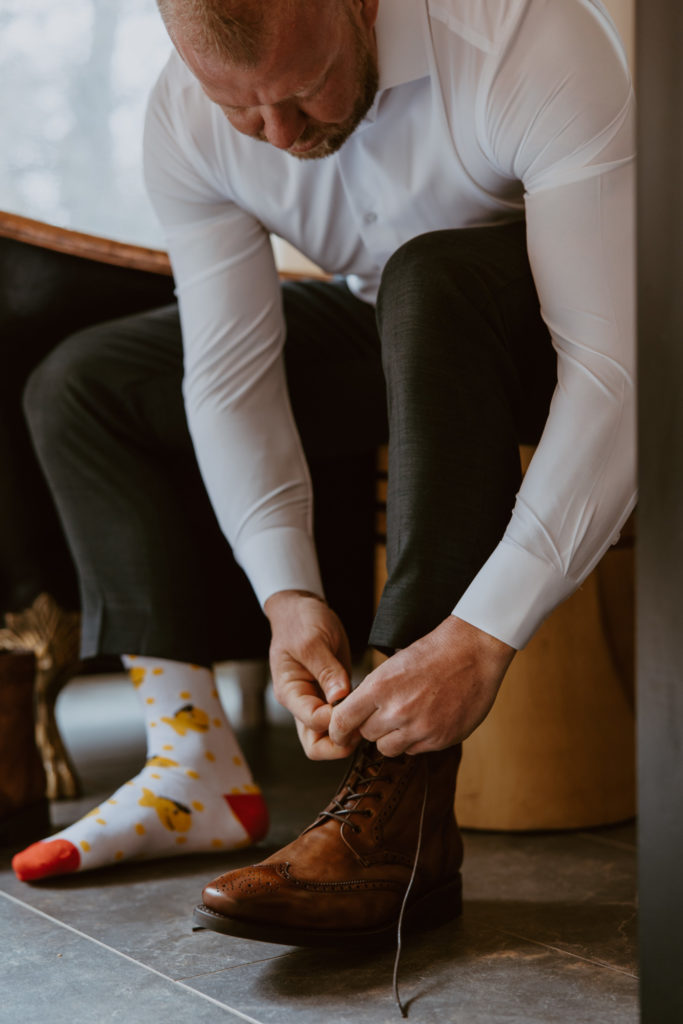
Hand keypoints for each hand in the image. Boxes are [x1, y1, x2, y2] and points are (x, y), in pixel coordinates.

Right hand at [265, 589, 357, 760]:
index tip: (355, 705)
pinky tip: (370, 710)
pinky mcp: (331, 695)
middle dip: (340, 743)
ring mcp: (316, 701)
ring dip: (349, 735)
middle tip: (364, 726)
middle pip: (316, 744)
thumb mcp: (313, 641)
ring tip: (369, 718)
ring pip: (329, 738)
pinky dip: (354, 721)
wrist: (300, 609)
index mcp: (290, 692)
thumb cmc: (301, 621)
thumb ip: (327, 671)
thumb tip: (341, 698)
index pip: (313, 721)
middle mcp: (301, 702)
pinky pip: (341, 720)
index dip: (336, 720)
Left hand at [328, 616, 514, 756]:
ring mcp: (420, 728)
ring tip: (407, 717)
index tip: (341, 733)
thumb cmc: (432, 653)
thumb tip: (352, 716)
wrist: (473, 651)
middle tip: (387, 712)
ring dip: (393, 737)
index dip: (339, 730)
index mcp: (379, 687)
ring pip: (388, 748)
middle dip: (372, 726)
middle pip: (367, 735)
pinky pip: (415, 751)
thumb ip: (371, 693)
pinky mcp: (440, 739)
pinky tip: (427, 718)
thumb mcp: (391, 666)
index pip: (343, 721)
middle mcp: (397, 711)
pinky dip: (416, 739)